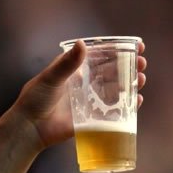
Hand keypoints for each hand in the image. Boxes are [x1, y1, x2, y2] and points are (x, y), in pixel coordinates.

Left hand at [12, 40, 146, 149]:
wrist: (29, 129)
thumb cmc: (35, 100)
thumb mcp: (51, 78)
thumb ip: (66, 64)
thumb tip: (83, 44)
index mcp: (76, 69)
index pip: (101, 55)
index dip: (120, 49)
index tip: (137, 45)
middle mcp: (85, 83)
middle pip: (113, 72)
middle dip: (130, 66)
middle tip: (142, 63)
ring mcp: (90, 101)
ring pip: (116, 90)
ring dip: (132, 84)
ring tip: (142, 79)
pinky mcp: (92, 118)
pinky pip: (113, 111)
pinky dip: (127, 106)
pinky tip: (137, 101)